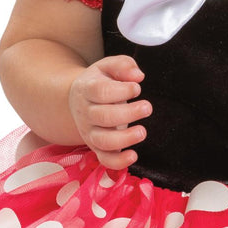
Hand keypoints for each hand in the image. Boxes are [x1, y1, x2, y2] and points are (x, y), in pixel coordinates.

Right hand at [68, 55, 150, 169]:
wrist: (80, 99)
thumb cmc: (101, 81)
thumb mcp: (108, 66)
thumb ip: (123, 65)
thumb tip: (137, 76)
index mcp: (87, 89)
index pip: (99, 91)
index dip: (120, 91)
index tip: (137, 88)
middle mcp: (86, 112)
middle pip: (102, 117)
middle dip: (128, 114)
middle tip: (147, 108)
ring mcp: (90, 132)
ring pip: (103, 141)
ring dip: (124, 139)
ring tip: (142, 132)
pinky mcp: (96, 147)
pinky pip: (104, 159)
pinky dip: (118, 162)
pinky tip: (133, 155)